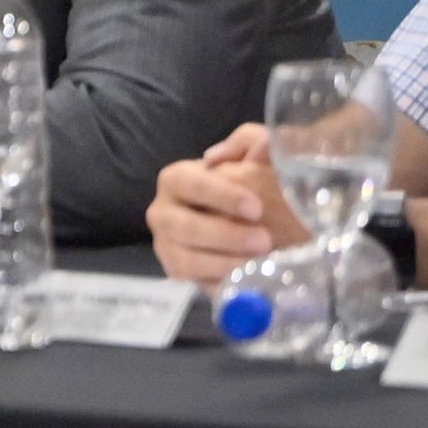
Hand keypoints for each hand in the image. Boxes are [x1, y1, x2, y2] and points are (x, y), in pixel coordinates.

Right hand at [146, 123, 305, 283]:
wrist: (259, 224)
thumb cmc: (252, 186)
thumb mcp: (257, 157)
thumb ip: (255, 143)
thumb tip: (258, 146)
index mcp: (177, 179)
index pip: (187, 182)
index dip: (218, 195)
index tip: (256, 207)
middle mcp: (164, 212)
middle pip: (181, 225)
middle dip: (222, 234)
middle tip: (263, 240)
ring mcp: (168, 246)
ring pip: (184, 259)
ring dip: (222, 262)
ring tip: (258, 263)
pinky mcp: (179, 274)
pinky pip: (194, 284)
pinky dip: (219, 283)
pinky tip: (247, 281)